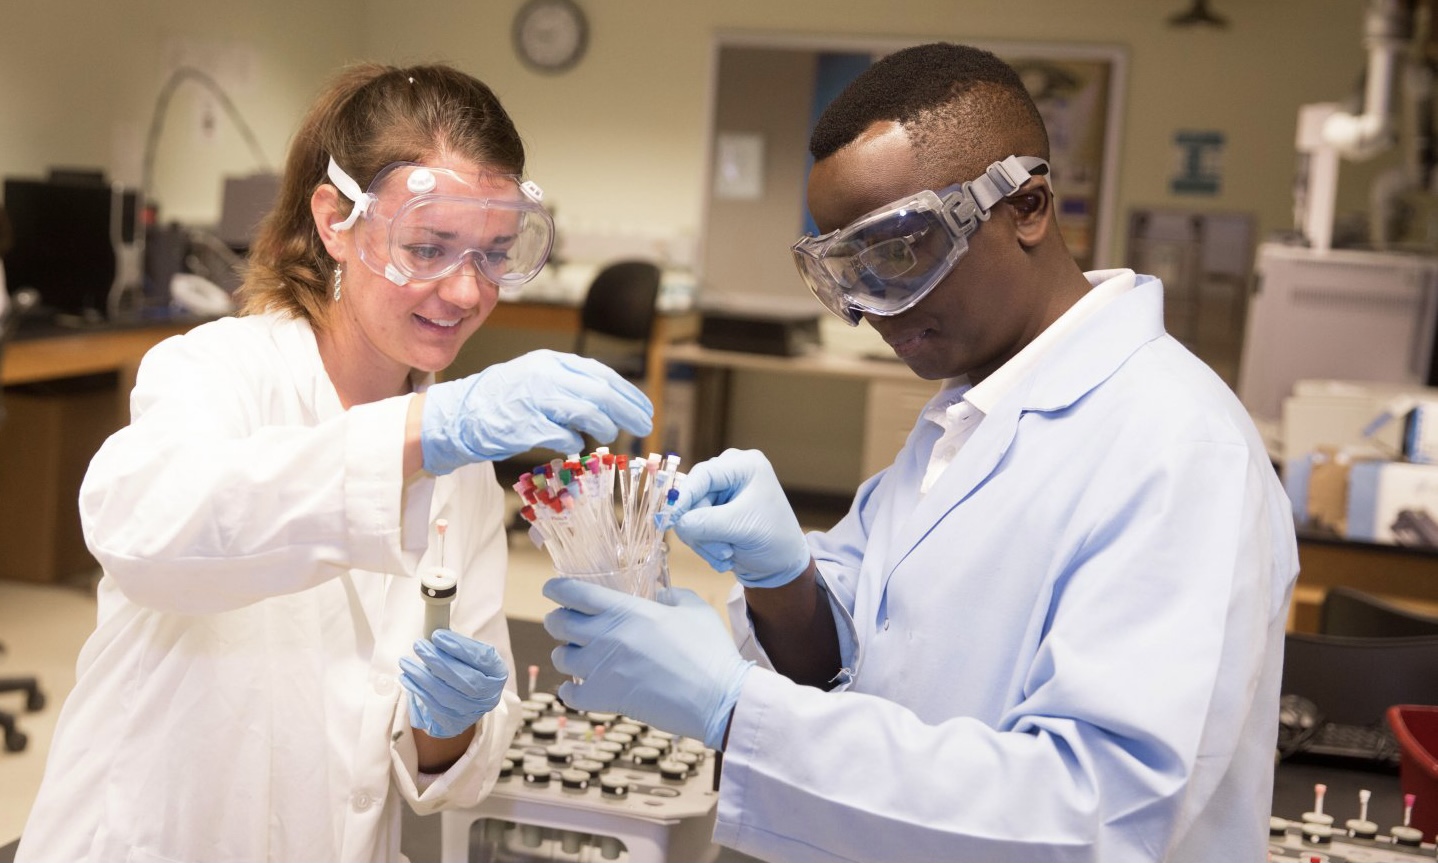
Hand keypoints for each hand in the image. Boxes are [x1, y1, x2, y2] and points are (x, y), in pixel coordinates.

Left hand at [399, 629, 509, 738]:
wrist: (464, 703)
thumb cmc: (466, 670)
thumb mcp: (469, 657)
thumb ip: (457, 645)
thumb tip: (435, 628)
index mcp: (497, 673)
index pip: (482, 658)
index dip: (459, 647)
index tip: (437, 635)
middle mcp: (489, 695)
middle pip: (465, 679)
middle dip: (438, 661)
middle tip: (419, 645)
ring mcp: (472, 711)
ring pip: (446, 694)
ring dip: (422, 676)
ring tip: (406, 661)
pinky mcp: (454, 722)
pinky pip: (433, 706)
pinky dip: (417, 690)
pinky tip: (406, 677)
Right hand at [421, 349, 652, 474]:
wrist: (459, 416)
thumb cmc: (502, 401)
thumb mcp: (537, 380)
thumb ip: (570, 386)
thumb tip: (610, 403)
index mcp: (550, 362)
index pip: (601, 374)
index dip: (628, 393)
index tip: (645, 409)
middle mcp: (544, 375)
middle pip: (600, 392)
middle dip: (628, 411)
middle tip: (644, 426)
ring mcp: (534, 399)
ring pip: (587, 411)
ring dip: (605, 426)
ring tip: (609, 436)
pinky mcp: (525, 425)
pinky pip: (564, 435)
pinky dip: (574, 441)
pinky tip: (575, 443)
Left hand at [543, 579, 751, 749]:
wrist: (717, 697)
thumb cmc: (710, 650)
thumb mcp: (694, 608)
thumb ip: (671, 595)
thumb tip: (658, 596)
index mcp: (625, 610)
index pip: (574, 593)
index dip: (556, 589)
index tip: (552, 589)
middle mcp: (606, 636)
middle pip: (558, 623)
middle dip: (557, 620)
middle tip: (564, 622)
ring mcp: (601, 669)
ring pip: (560, 657)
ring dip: (566, 654)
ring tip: (578, 655)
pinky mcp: (605, 699)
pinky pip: (569, 694)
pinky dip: (569, 691)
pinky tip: (577, 687)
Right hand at [665, 448, 810, 587]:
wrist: (783, 563)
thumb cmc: (774, 539)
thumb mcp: (742, 528)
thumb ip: (706, 523)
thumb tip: (675, 522)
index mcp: (744, 466)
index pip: (703, 474)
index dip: (684, 496)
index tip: (672, 520)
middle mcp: (729, 473)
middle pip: (693, 496)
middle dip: (703, 529)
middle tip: (723, 552)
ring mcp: (720, 492)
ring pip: (690, 514)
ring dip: (704, 541)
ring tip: (727, 555)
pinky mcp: (713, 510)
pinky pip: (693, 525)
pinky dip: (705, 544)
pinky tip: (724, 556)